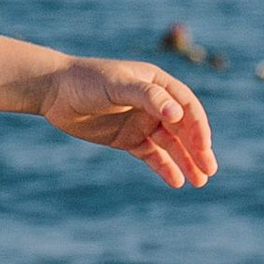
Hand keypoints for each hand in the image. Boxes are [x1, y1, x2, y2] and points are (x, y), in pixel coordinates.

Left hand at [35, 58, 216, 188]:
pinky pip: (152, 155)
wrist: (54, 92)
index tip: (204, 147)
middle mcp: (154, 104)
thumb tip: (178, 114)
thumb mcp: (118, 85)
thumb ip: (147, 97)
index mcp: (157, 84)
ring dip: (185, 161)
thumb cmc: (86, 80)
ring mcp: (141, 122)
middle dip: (197, 149)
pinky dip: (164, 167)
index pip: (186, 107)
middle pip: (183, 129)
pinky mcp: (128, 139)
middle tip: (210, 170)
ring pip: (170, 145)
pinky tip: (176, 181)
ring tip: (199, 182)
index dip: (198, 127)